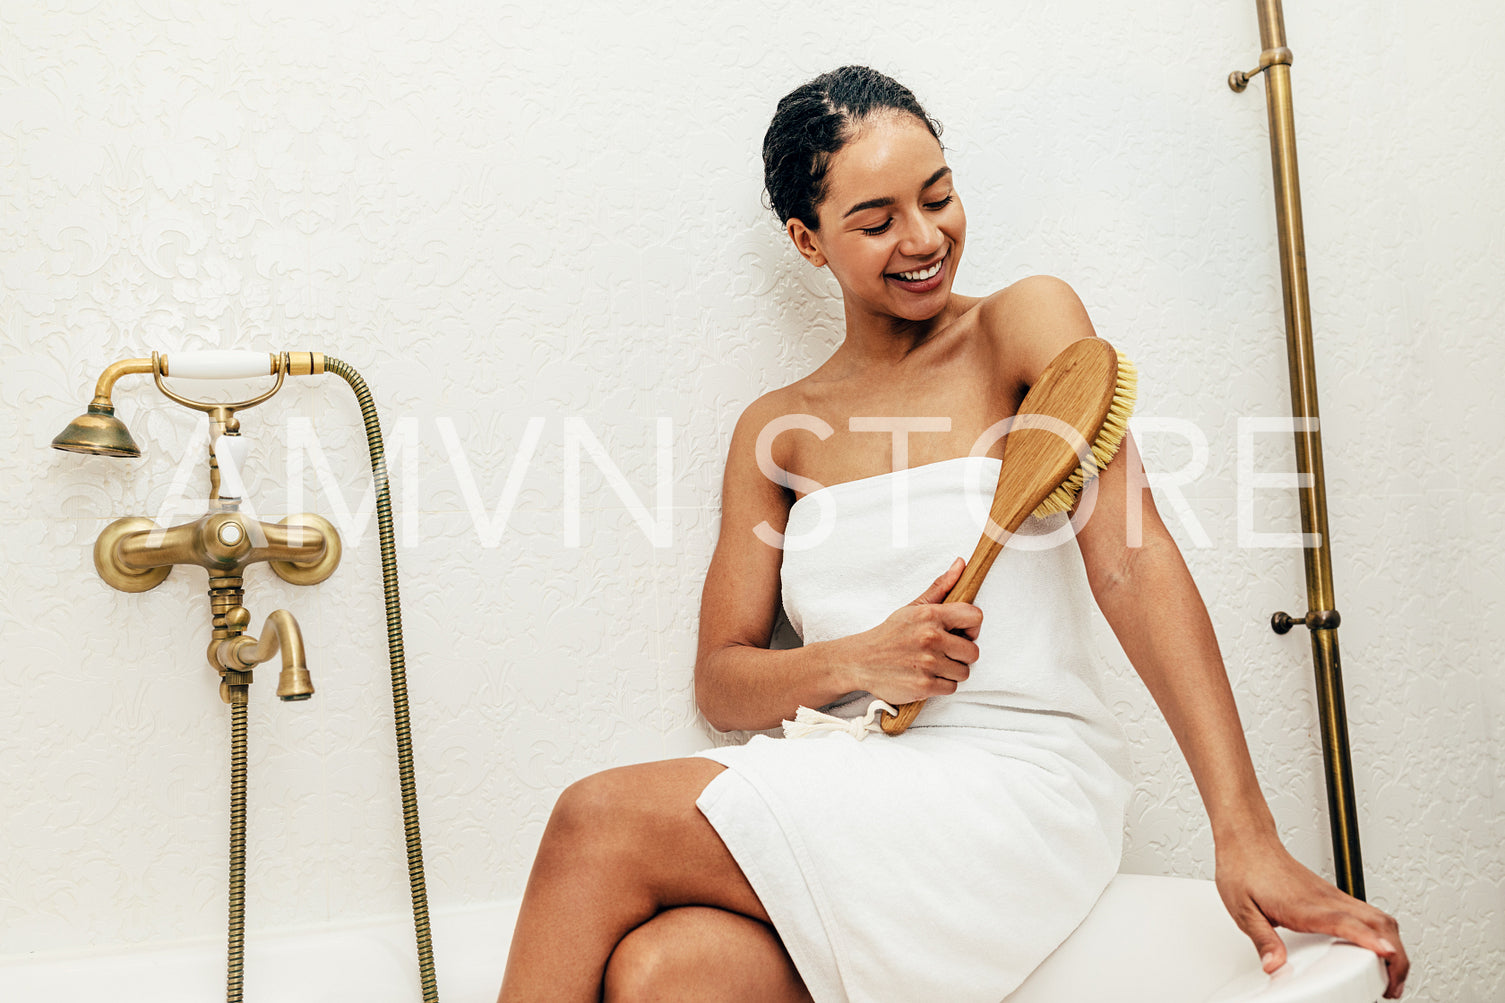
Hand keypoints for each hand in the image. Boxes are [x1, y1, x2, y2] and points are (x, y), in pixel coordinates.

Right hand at [836, 557, 982, 704]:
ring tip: (932, 664)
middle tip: (943, 652)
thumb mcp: (913, 607)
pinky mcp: (923, 686)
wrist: (861, 660)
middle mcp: (930, 638)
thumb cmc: (890, 634)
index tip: (960, 633)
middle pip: (973, 652)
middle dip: (961, 655)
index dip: (972, 628)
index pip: (975, 617)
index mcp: (930, 615)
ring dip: (951, 671)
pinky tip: (925, 676)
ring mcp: (927, 663)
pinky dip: (940, 685)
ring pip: (963, 672)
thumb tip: (961, 563)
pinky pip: (951, 688)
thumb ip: (940, 587)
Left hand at [1215, 833, 1407, 997]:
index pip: (1346, 922)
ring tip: (1392, 973)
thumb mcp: (1244, 910)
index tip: (1388, 956)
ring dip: (1394, 945)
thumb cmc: (1244, 869)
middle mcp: (1326, 899)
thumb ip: (1263, 941)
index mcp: (1305, 905)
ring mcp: (1332, 896)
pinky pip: (1368, 913)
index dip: (1370, 941)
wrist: (1247, 841)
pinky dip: (1382, 933)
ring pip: (1379, 916)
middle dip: (1395, 956)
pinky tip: (1377, 948)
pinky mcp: (1332, 895)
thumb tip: (1274, 966)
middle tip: (1393, 985)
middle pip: (1378, 922)